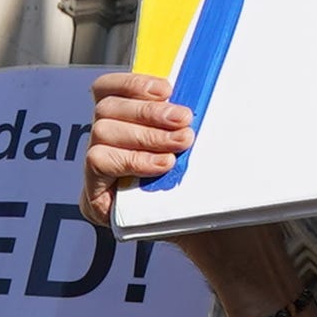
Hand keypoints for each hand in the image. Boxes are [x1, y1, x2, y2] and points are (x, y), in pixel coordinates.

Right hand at [83, 71, 298, 316]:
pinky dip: (133, 159)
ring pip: (101, 132)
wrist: (222, 238)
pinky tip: (162, 166)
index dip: (132, 83)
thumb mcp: (201, 143)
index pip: (107, 90)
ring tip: (180, 145)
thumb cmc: (213, 187)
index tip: (167, 88)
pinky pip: (99, 163)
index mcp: (125, 126)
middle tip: (185, 122)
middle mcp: (105, 147)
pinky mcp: (94, 199)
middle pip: (105, 109)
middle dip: (148, 112)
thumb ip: (184, 115)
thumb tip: (193, 77)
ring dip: (145, 135)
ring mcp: (97, 174)